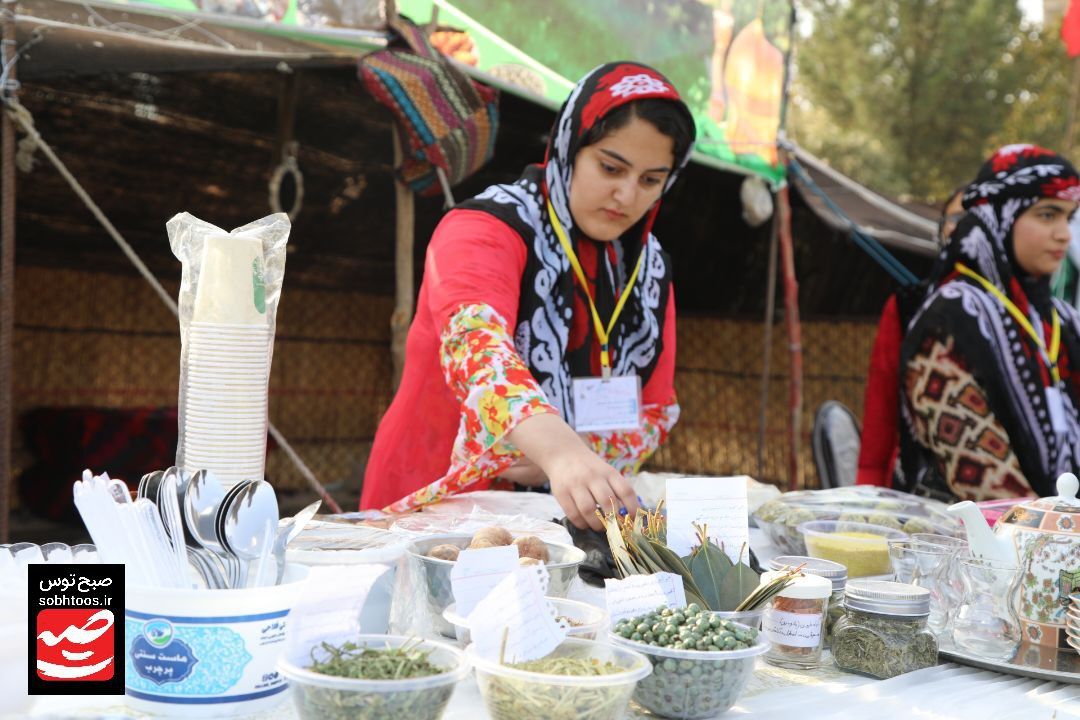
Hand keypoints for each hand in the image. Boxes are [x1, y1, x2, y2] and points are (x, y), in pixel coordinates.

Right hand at [505, 413, 638, 530]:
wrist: (563, 454)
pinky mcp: (561, 493)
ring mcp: (575, 484)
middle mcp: (592, 477)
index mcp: (608, 472)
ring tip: (600, 527)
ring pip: (589, 510)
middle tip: (614, 527)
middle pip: (607, 502)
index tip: (632, 520)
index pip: (625, 491)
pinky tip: (585, 523)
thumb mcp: (606, 471)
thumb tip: (628, 515)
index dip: (632, 508)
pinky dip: (581, 523)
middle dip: (613, 520)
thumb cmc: (590, 468)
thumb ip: (617, 489)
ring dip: (597, 524)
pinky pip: (573, 514)